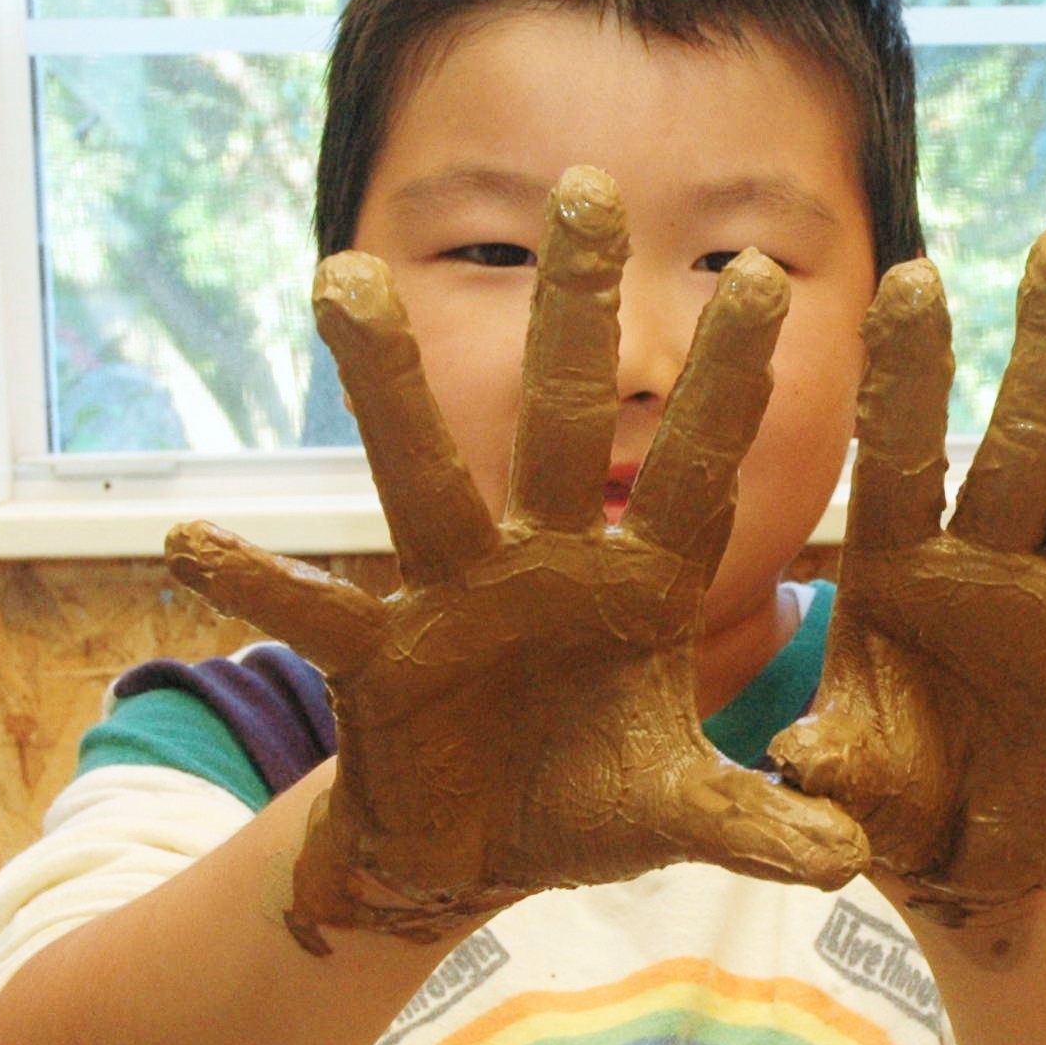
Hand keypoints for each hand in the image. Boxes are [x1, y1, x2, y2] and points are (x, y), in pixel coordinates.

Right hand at [162, 167, 866, 951]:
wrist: (480, 854)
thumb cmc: (588, 806)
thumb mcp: (685, 818)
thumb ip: (763, 824)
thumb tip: (851, 856)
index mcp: (642, 585)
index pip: (698, 467)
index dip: (728, 382)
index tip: (762, 272)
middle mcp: (546, 562)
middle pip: (568, 422)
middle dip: (578, 312)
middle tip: (590, 188)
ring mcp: (455, 597)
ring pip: (423, 473)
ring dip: (387, 382)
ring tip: (346, 274)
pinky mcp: (377, 656)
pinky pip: (316, 610)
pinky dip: (260, 581)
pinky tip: (194, 543)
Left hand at [770, 224, 1045, 922]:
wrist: (951, 852)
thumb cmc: (884, 789)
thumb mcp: (844, 781)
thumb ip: (832, 766)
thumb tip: (811, 760)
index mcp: (900, 572)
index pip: (903, 457)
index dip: (910, 377)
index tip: (915, 276)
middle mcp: (989, 568)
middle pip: (1026, 443)